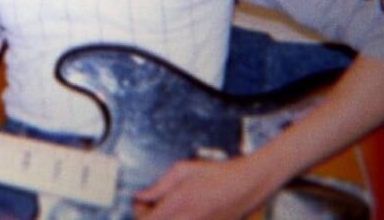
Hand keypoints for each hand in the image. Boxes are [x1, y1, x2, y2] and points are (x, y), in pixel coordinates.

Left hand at [133, 155, 279, 219]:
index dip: (138, 211)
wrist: (245, 186)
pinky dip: (178, 219)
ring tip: (170, 208)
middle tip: (152, 205)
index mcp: (177, 204)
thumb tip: (142, 195)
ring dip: (164, 218)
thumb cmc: (217, 174)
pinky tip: (184, 211)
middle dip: (148, 216)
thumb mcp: (183, 170)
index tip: (141, 201)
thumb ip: (159, 185)